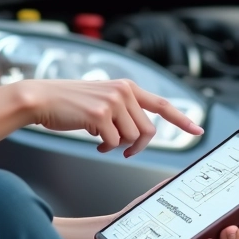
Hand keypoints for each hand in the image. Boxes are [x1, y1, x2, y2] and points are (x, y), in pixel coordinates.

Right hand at [18, 79, 201, 155]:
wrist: (41, 99)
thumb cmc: (69, 103)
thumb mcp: (102, 99)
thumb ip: (122, 109)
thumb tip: (138, 132)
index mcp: (126, 87)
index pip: (162, 104)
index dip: (181, 118)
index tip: (197, 129)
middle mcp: (123, 91)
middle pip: (148, 130)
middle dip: (138, 146)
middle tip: (125, 151)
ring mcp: (113, 102)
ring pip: (133, 138)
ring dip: (120, 147)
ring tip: (103, 142)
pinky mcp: (100, 115)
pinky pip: (114, 143)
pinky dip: (105, 148)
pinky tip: (94, 142)